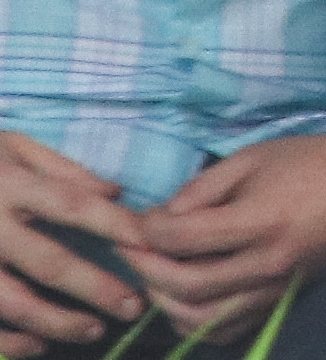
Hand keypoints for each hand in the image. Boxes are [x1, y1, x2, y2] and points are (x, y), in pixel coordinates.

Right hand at [0, 132, 145, 357]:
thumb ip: (62, 170)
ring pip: (13, 303)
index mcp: (10, 185)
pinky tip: (39, 345)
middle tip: (133, 307)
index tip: (149, 244)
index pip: (72, 205)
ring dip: (57, 322)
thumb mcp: (12, 147)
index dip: (113, 225)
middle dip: (95, 288)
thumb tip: (115, 193)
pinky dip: (10, 341)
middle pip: (48, 263)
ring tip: (94, 330)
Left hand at [114, 122, 325, 339]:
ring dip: (164, 300)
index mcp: (262, 220)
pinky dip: (194, 320)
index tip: (136, 220)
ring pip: (199, 318)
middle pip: (183, 285)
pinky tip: (185, 295)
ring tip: (155, 273)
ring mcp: (278, 288)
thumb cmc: (312, 160)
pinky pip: (225, 330)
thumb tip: (159, 220)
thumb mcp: (252, 158)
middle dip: (145, 267)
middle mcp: (269, 263)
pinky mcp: (284, 300)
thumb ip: (200, 189)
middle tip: (132, 248)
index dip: (145, 230)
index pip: (180, 239)